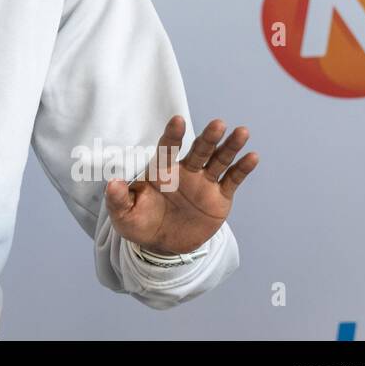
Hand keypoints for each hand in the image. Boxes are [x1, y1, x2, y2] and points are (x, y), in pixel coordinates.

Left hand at [104, 115, 257, 254]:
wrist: (162, 245)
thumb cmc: (139, 224)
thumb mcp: (124, 216)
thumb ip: (118, 200)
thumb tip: (112, 183)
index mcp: (161, 172)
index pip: (167, 149)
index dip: (172, 136)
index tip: (178, 120)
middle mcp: (184, 172)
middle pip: (198, 150)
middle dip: (208, 137)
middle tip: (218, 123)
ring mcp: (203, 183)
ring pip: (218, 161)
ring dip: (230, 147)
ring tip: (242, 132)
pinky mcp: (219, 198)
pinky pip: (232, 181)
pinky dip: (242, 169)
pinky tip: (252, 156)